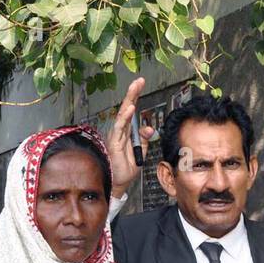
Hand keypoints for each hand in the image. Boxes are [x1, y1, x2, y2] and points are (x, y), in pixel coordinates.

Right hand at [106, 77, 152, 198]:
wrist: (119, 182)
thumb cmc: (127, 167)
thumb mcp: (141, 151)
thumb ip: (144, 138)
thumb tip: (149, 128)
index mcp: (128, 130)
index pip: (132, 109)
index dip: (136, 95)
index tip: (141, 82)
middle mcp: (121, 130)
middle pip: (127, 107)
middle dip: (133, 93)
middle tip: (139, 80)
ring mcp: (116, 135)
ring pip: (123, 114)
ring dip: (130, 100)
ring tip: (135, 88)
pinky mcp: (114, 142)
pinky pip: (119, 127)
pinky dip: (125, 117)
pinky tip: (130, 108)